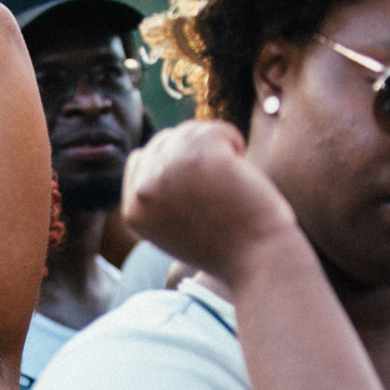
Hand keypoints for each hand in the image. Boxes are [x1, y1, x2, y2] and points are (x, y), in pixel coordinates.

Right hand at [122, 120, 298, 282]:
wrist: (257, 262)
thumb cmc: (225, 246)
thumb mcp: (173, 227)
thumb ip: (158, 194)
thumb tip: (164, 150)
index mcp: (132, 211)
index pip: (140, 159)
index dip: (172, 162)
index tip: (198, 184)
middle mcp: (143, 190)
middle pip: (165, 140)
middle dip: (194, 152)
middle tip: (218, 187)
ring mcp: (167, 171)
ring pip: (190, 130)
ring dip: (217, 148)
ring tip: (230, 181)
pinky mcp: (198, 155)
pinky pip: (216, 128)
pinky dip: (235, 143)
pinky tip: (241, 171)